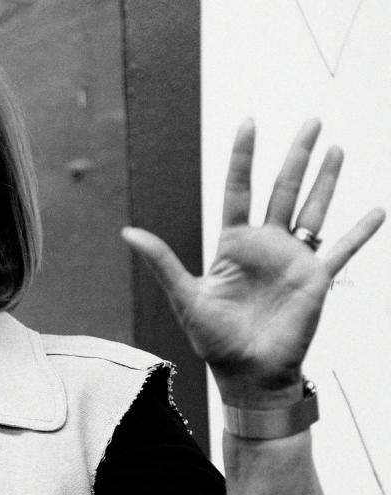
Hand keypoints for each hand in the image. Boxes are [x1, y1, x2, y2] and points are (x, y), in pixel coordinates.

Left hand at [122, 119, 384, 405]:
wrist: (247, 373)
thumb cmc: (214, 339)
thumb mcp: (185, 296)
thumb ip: (162, 262)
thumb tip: (128, 232)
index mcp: (233, 244)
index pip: (239, 190)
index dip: (243, 157)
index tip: (250, 123)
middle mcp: (265, 245)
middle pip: (283, 190)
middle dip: (296, 156)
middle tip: (311, 121)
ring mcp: (293, 259)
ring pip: (314, 210)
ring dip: (326, 180)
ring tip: (336, 148)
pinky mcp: (316, 280)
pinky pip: (341, 250)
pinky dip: (359, 232)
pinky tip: (376, 211)